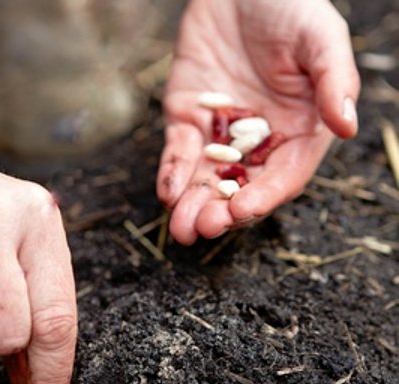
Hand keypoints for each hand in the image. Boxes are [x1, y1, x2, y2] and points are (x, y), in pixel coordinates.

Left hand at [157, 0, 359, 243]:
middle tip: (204, 228)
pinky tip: (168, 194)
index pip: (281, 177)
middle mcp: (258, 143)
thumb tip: (348, 126)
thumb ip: (335, 81)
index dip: (263, 197)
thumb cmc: (290, 6)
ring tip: (182, 228)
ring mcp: (220, 136)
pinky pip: (179, 154)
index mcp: (296, 133)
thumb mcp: (320, 38)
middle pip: (240, 188)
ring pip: (206, 181)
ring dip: (192, 206)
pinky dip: (172, 174)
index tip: (242, 210)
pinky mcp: (188, 121)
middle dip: (221, 212)